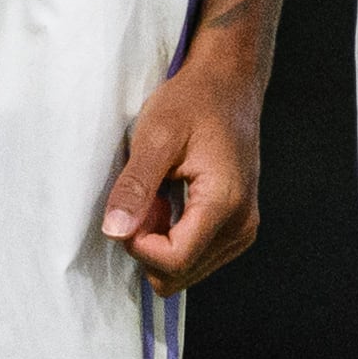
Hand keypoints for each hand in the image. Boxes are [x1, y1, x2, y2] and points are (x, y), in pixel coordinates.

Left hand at [100, 46, 266, 291]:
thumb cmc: (195, 101)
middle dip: (149, 243)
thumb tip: (115, 232)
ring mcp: (242, 230)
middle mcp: (241, 227)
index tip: (132, 205)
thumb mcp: (156, 136)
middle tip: (147, 196)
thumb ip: (135, 186)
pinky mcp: (236, 227)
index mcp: (224, 205)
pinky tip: (171, 200)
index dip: (139, 244)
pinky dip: (173, 236)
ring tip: (160, 194)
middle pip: (178, 274)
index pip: (173, 261)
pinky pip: (195, 256)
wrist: (228, 84)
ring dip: (160, 240)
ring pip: (185, 270)